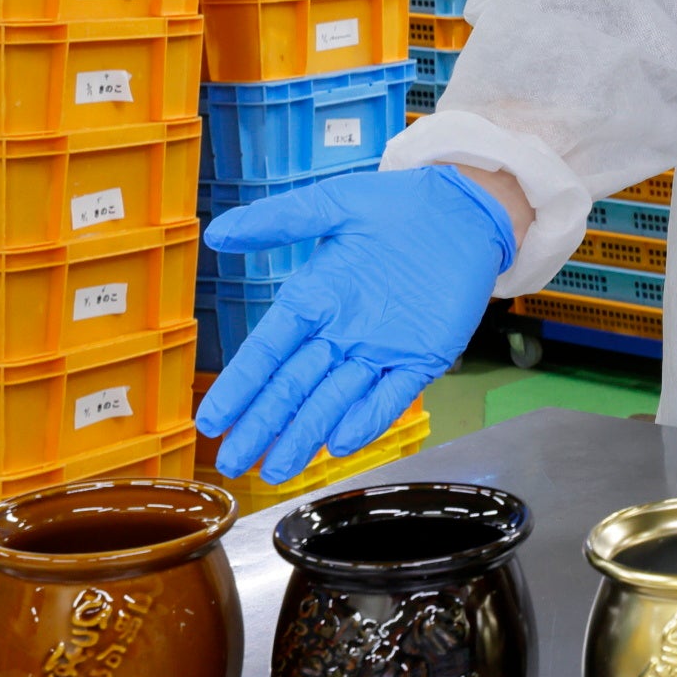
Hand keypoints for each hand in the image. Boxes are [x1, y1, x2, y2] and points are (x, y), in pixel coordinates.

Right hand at [195, 166, 516, 483]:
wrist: (464, 211)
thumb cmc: (398, 206)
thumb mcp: (335, 205)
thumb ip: (280, 220)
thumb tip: (219, 233)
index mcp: (314, 298)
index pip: (267, 351)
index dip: (241, 386)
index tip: (212, 420)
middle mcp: (341, 332)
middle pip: (294, 387)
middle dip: (264, 425)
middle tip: (233, 462)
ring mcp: (380, 349)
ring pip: (334, 401)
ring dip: (306, 435)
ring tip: (277, 471)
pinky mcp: (421, 358)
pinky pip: (390, 395)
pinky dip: (367, 418)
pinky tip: (340, 443)